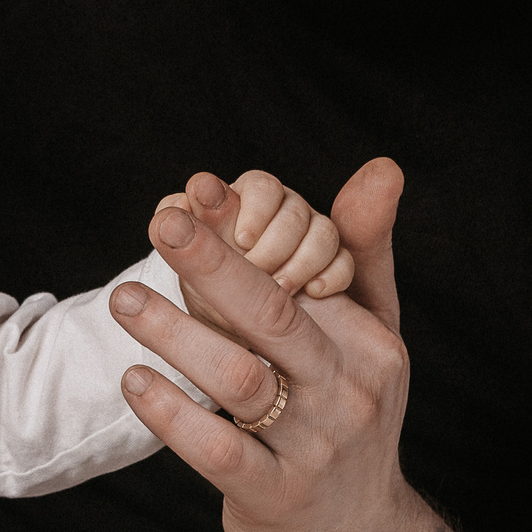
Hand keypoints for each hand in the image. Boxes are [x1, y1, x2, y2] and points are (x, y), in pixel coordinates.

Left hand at [110, 159, 473, 531]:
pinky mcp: (274, 495)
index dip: (237, 236)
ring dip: (177, 334)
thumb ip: (366, 250)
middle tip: (161, 221)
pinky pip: (219, 451)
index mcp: (367, 341)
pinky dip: (173, 414)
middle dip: (214, 262)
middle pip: (272, 313)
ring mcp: (312, 446)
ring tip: (123, 299)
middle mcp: (346, 389)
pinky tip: (134, 380)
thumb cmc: (351, 412)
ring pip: (239, 379)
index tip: (188, 198)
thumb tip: (381, 165)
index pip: (295, 276)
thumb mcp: (374, 334)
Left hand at [155, 168, 352, 297]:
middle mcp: (276, 214)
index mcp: (241, 203)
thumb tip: (185, 200)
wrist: (238, 344)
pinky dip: (332, 274)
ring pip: (323, 230)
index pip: (259, 186)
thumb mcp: (195, 268)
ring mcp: (306, 238)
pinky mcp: (332, 266)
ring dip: (301, 261)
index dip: (255, 207)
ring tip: (281, 289)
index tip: (242, 237)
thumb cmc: (208, 299)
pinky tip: (314, 292)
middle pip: (294, 207)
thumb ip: (193, 227)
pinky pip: (346, 261)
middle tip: (254, 268)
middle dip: (275, 242)